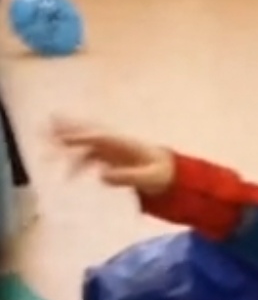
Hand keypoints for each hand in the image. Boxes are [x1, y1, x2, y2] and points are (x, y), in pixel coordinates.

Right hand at [50, 118, 174, 194]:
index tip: (65, 139)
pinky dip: (75, 160)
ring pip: (84, 142)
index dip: (82, 137)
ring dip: (66, 140)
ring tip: (47, 139)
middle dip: (68, 127)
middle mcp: (116, 143)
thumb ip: (128, 177)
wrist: (169, 173)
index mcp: (125, 144)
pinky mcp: (109, 157)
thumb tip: (102, 177)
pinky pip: (87, 156)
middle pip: (88, 131)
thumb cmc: (161, 174)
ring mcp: (111, 149)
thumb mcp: (149, 178)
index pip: (99, 138)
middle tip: (49, 121)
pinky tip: (68, 175)